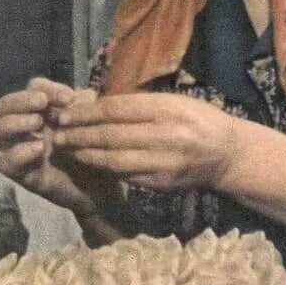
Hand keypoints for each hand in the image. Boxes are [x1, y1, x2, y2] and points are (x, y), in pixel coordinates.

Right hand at [0, 77, 111, 217]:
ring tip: (37, 123)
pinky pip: (5, 163)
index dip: (46, 88)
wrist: (104, 186)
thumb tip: (70, 97)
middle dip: (20, 101)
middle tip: (42, 105)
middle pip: (3, 106)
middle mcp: (26, 128)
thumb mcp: (92, 120)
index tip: (68, 98)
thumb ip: (81, 104)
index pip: (31, 89)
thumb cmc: (95, 149)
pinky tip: (39, 148)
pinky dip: (18, 152)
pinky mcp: (23, 175)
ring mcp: (21, 150)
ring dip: (12, 123)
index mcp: (42, 111)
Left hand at [53, 92, 243, 189]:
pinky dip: (105, 169)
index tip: (67, 113)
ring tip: (67, 149)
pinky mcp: (161, 184)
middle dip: (80, 134)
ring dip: (86, 155)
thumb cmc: (198, 119)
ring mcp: (163, 163)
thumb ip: (140, 104)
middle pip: (111, 135)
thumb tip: (99, 105)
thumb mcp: (174, 100)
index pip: (117, 110)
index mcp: (167, 109)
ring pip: (115, 159)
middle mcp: (165, 136)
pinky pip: (126, 175)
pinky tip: (90, 162)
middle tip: (58, 133)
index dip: (87, 113)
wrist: (227, 154)